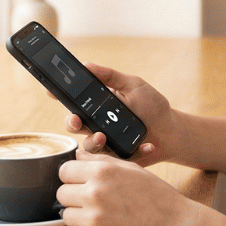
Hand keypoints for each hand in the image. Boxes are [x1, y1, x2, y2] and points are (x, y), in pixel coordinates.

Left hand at [57, 149, 197, 225]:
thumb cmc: (156, 195)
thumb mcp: (131, 169)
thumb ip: (101, 161)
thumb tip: (76, 156)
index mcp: (101, 172)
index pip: (63, 171)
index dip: (72, 176)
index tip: (80, 182)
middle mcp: (94, 194)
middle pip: (61, 194)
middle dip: (74, 197)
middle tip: (94, 201)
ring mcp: (95, 220)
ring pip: (66, 216)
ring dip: (80, 216)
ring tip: (102, 216)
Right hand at [60, 63, 175, 164]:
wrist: (173, 132)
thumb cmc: (153, 106)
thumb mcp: (133, 85)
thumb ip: (110, 76)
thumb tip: (86, 64)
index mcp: (99, 106)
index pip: (74, 102)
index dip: (60, 97)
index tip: (51, 92)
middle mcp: (98, 124)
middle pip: (74, 125)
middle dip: (70, 123)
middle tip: (76, 120)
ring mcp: (106, 143)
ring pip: (87, 146)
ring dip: (92, 141)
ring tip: (103, 136)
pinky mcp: (117, 159)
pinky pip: (113, 160)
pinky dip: (130, 153)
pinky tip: (146, 145)